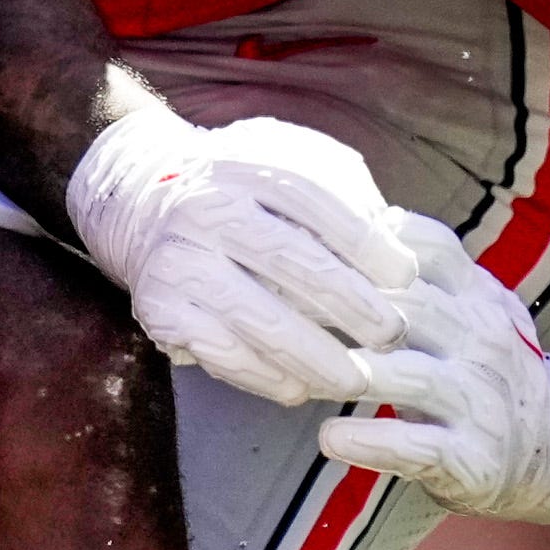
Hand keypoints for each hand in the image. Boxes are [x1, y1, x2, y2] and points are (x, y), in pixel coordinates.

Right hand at [67, 104, 421, 405]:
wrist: (143, 201)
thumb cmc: (242, 188)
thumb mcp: (287, 159)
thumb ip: (341, 188)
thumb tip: (396, 237)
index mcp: (243, 167)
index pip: (311, 198)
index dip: (363, 239)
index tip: (406, 275)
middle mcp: (205, 209)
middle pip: (288, 258)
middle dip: (350, 303)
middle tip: (393, 334)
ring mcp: (178, 260)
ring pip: (255, 316)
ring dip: (313, 357)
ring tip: (357, 382)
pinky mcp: (158, 307)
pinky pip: (218, 351)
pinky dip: (263, 377)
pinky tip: (299, 390)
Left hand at [323, 218, 549, 528]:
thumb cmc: (477, 364)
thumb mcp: (464, 305)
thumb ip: (414, 266)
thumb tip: (339, 204)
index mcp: (476, 294)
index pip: (427, 246)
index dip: (362, 240)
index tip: (299, 241)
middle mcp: (483, 339)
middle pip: (407, 306)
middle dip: (336, 306)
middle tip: (272, 307)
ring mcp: (481, 398)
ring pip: (408, 375)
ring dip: (346, 372)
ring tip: (296, 372)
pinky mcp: (473, 456)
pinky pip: (416, 445)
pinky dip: (370, 441)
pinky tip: (328, 436)